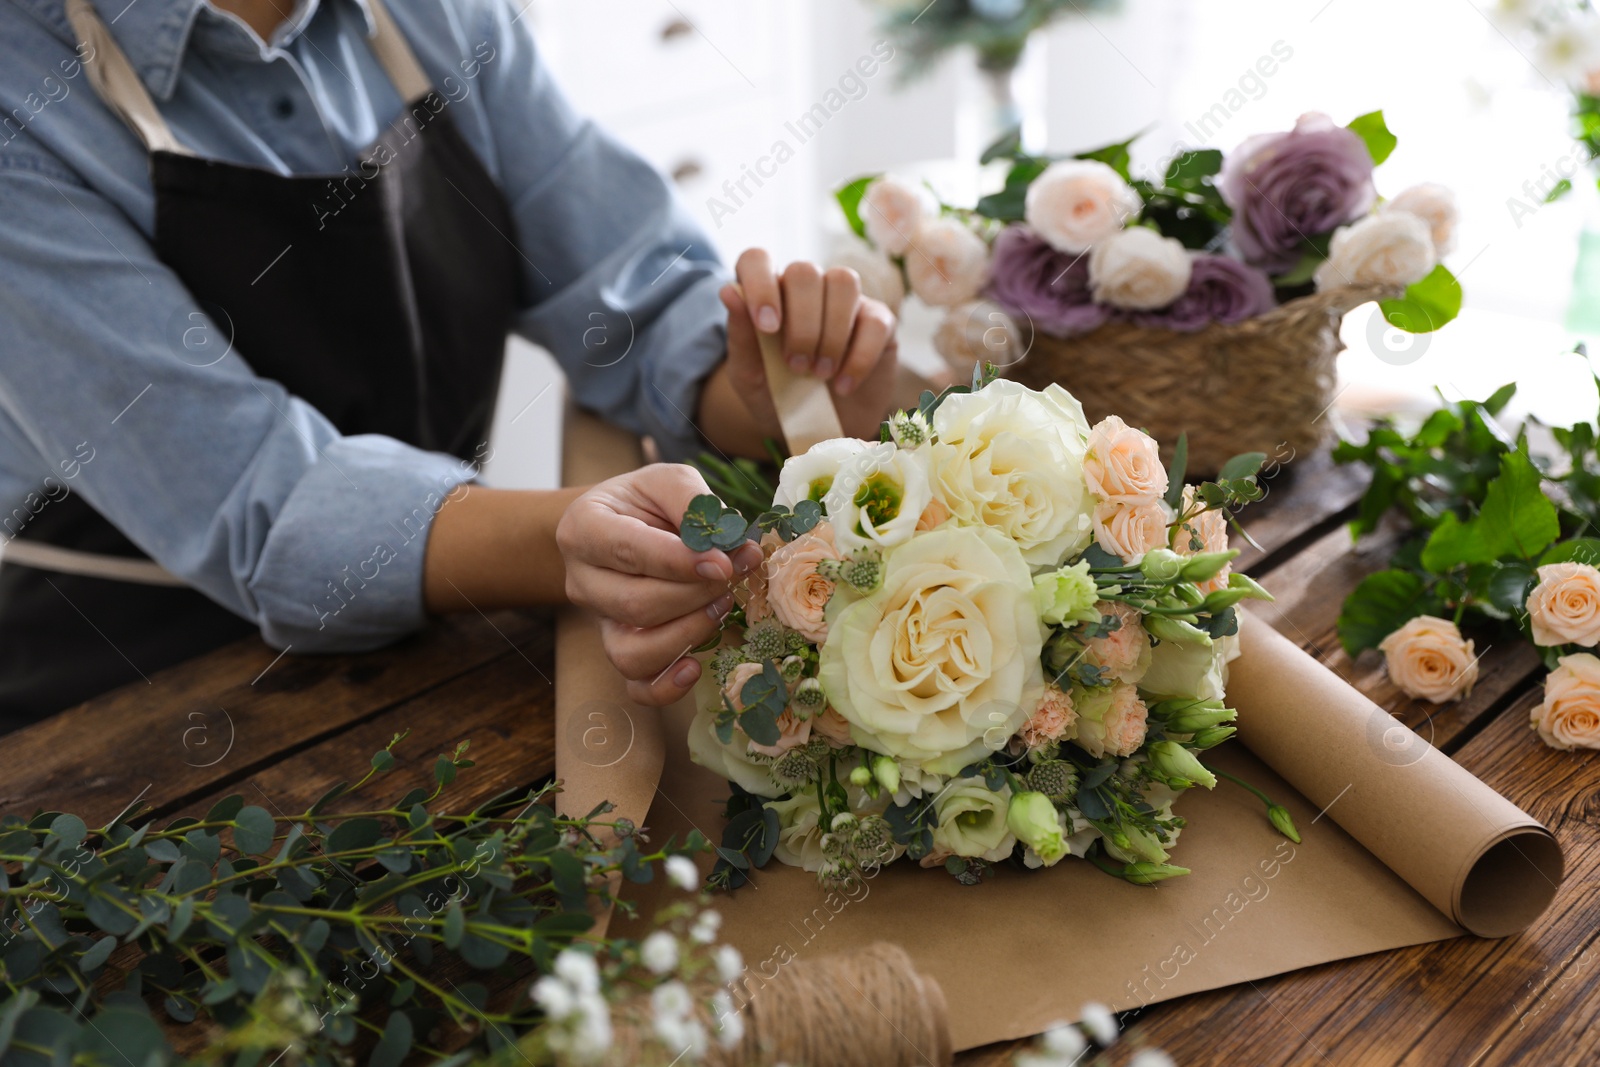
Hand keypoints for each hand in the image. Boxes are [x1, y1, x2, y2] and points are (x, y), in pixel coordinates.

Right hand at [557, 463, 762, 706]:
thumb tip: (735, 547)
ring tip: (722, 606)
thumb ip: (696, 503)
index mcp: (583, 528)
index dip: (680, 562)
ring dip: (688, 634)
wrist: (623, 526)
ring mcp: (598, 622)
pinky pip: (636, 687)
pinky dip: (667, 687)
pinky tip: (695, 666)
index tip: (725, 562)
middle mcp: (581, 580)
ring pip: (633, 652)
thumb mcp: (669, 482)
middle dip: (695, 596)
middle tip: (734, 575)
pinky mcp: (619, 650)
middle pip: (636, 605)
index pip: (629, 551)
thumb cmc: (647, 503)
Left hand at [715, 249, 898, 445]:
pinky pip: (875, 321)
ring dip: (831, 333)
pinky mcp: (879, 321)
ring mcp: (846, 301)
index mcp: (767, 294)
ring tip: (821, 374)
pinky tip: (843, 385)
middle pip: (804, 271)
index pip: (757, 259)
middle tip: (797, 367)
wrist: (818, 432)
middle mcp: (807, 289)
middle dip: (801, 323)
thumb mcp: (750, 377)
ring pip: (843, 281)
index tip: (768, 327)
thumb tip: (728, 291)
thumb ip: (740, 337)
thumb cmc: (778, 398)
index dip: (760, 284)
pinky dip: (859, 358)